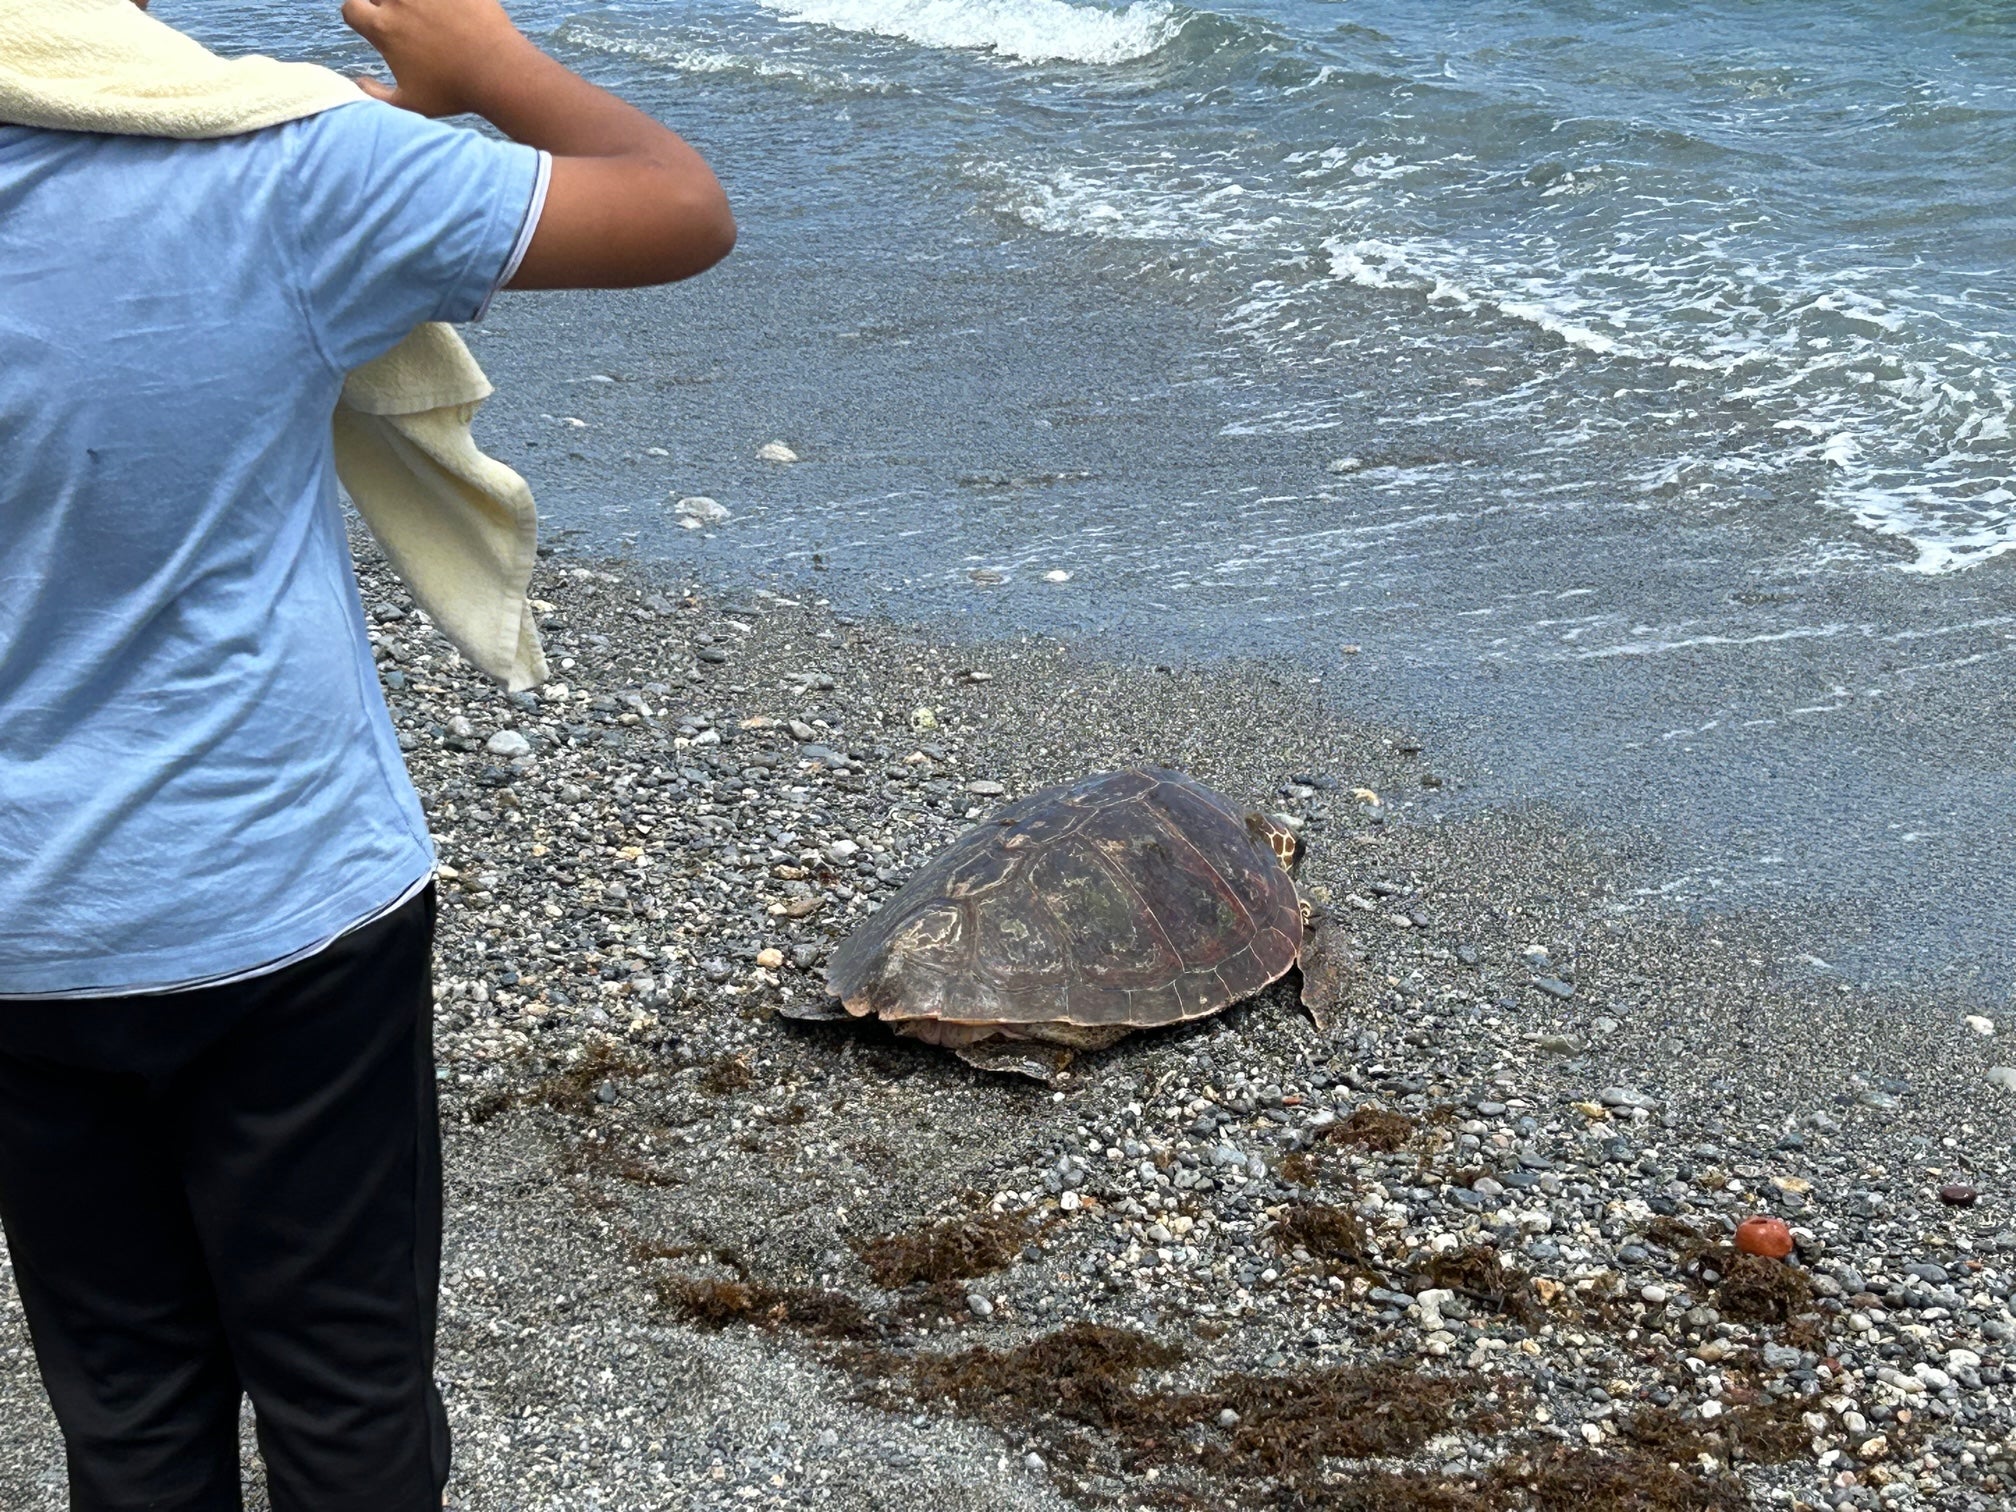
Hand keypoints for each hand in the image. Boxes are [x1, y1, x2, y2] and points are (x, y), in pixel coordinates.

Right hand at [341, 0, 533, 117]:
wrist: (498, 72)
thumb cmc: (455, 92)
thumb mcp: (410, 103)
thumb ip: (376, 95)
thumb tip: (358, 83)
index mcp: (383, 28)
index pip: (350, 9)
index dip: (358, 16)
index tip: (373, 24)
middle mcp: (399, 1)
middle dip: (384, 4)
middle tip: (405, 21)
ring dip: (412, 3)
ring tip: (427, 15)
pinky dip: (443, 1)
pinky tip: (448, 8)